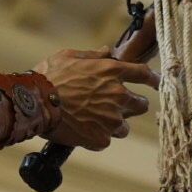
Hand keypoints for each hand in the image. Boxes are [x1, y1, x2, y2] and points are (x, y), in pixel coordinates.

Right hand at [36, 48, 156, 150]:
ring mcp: (111, 119)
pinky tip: (82, 130)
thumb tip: (107, 51)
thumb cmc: (49, 76)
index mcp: (112, 72)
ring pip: (124, 127)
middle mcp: (117, 95)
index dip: (154, 80)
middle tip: (116, 106)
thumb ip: (93, 56)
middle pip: (141, 105)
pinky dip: (96, 137)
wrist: (34, 103)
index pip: (144, 74)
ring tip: (93, 121)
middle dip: (132, 106)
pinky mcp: (100, 138)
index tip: (157, 84)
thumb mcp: (69, 56)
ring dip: (114, 124)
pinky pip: (105, 140)